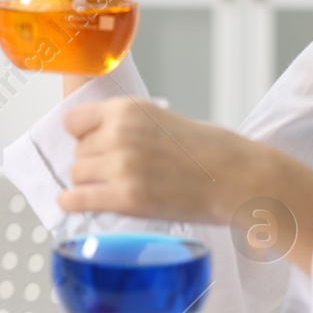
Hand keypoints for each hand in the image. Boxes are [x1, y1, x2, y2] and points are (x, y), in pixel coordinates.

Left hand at [58, 97, 312, 272]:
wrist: (238, 178)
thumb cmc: (209, 150)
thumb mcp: (162, 119)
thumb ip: (127, 126)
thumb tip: (96, 141)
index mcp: (128, 109)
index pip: (74, 121)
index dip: (82, 134)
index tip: (92, 144)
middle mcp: (120, 134)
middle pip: (77, 152)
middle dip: (93, 162)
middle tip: (117, 171)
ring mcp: (121, 167)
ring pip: (78, 175)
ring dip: (90, 183)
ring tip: (113, 187)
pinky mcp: (127, 198)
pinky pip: (77, 200)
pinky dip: (73, 203)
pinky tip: (77, 204)